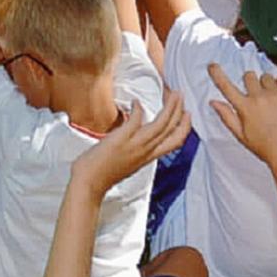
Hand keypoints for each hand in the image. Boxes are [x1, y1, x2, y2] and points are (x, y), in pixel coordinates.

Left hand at [70, 92, 190, 196]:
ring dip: (170, 107)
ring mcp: (135, 145)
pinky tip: (136, 102)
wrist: (89, 183)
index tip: (186, 115)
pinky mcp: (122, 139)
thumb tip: (134, 137)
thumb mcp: (127, 161)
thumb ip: (135, 149)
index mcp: (148, 157)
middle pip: (172, 130)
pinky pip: (136, 120)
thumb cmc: (103, 174)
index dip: (184, 127)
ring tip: (173, 94)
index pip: (174, 143)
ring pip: (161, 124)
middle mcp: (146, 151)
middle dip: (180, 111)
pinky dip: (138, 109)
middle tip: (181, 96)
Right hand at [206, 64, 276, 169]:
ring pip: (265, 76)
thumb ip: (226, 116)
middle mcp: (259, 98)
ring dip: (265, 83)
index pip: (226, 86)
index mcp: (245, 108)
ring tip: (270, 98)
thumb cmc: (266, 147)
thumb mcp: (241, 135)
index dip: (217, 74)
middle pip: (248, 76)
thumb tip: (214, 102)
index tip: (212, 65)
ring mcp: (276, 95)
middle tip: (254, 95)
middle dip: (249, 82)